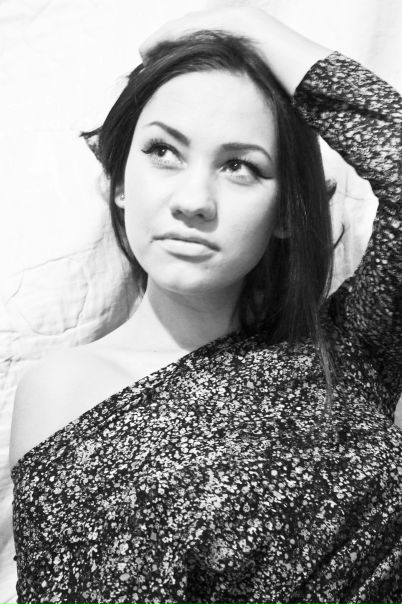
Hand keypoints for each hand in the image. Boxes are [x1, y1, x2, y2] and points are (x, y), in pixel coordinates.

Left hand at [139, 7, 331, 95]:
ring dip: (168, 38)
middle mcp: (244, 31)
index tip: (155, 71)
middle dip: (169, 45)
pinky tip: (157, 46)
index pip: (204, 48)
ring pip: (196, 27)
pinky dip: (177, 34)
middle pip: (196, 34)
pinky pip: (203, 26)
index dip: (178, 57)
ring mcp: (246, 22)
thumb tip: (224, 131)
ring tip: (146, 51)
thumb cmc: (293, 106)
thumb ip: (240, 106)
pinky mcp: (246, 21)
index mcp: (245, 50)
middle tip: (144, 56)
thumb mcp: (259, 106)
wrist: (320, 89)